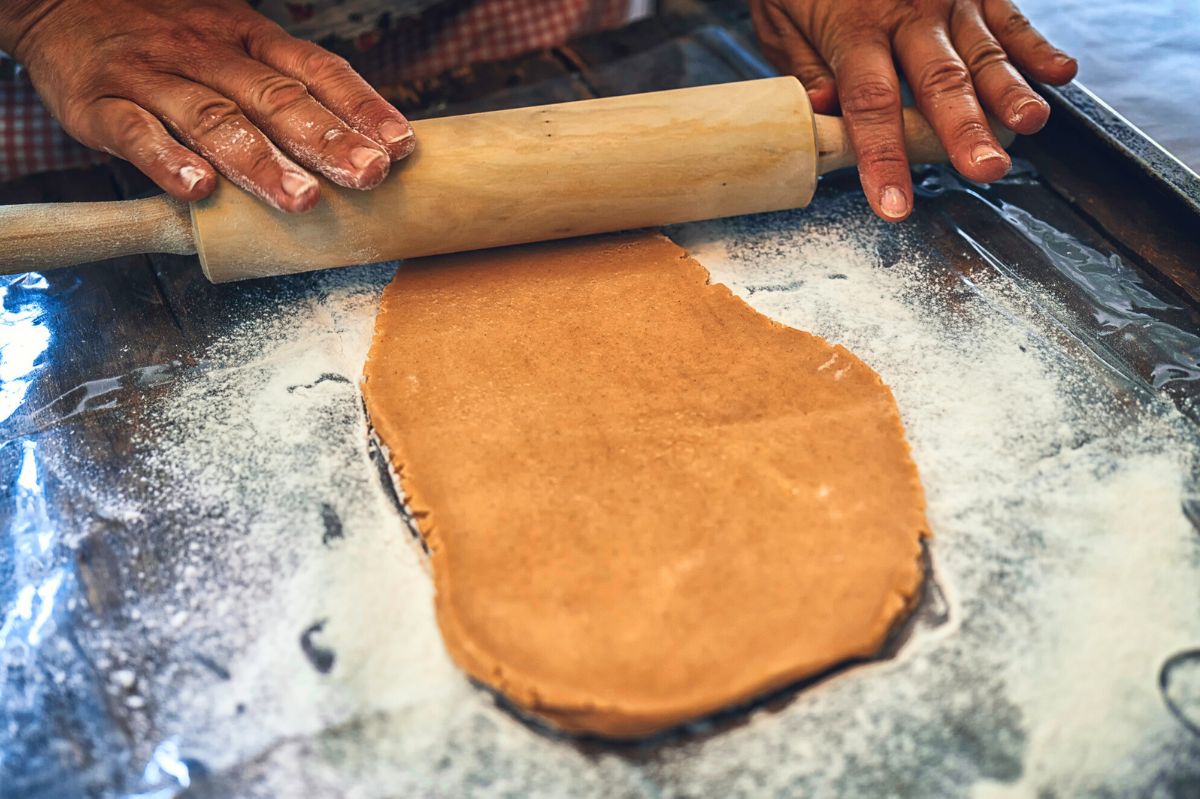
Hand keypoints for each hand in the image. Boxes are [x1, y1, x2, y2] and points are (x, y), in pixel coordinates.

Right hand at [1, 0, 416, 211]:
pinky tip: (198, 190)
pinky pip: (135, 132)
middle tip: (368, 176)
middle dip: (326, 141)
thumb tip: (360, 144)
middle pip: (274, 98)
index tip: (400, 146)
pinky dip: (167, 160)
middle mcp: (207, 53)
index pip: (316, 70)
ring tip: (302, 200)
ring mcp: (154, 76)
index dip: (360, 107)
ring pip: (214, 119)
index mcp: (249, 39)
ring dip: (261, 163)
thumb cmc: (169, 34)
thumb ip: (284, 85)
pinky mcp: (100, 103)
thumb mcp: (233, 40)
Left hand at [749, 0, 1076, 220]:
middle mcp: (909, 12)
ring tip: (1029, 124)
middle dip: (964, 130)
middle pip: (940, 81)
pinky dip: (1036, 47)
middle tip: (985, 169)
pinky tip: (1060, 74)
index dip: (883, 159)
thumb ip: (806, 67)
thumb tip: (825, 112)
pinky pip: (1009, 18)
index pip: (870, 105)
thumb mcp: (779, 18)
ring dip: (1009, 92)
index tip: (894, 205)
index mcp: (855, 27)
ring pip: (984, 52)